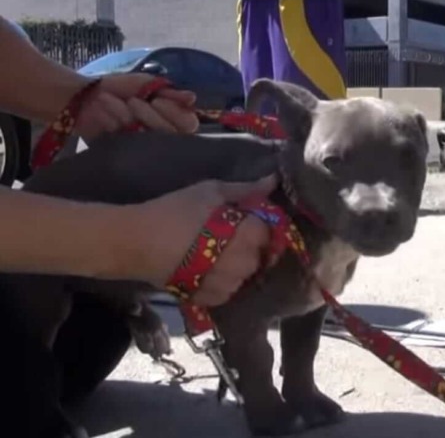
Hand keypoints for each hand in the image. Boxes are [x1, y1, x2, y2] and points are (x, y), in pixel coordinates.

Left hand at [75, 73, 199, 139]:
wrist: (84, 96)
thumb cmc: (120, 88)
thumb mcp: (147, 84)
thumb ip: (170, 92)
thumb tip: (192, 98)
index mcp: (171, 117)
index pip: (188, 124)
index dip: (175, 114)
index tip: (157, 99)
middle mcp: (161, 135)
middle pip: (169, 134)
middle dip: (149, 115)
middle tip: (132, 101)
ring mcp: (143, 146)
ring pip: (147, 138)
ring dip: (127, 116)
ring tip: (109, 101)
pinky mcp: (124, 152)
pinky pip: (126, 142)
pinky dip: (114, 123)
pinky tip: (104, 112)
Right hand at [129, 175, 278, 305]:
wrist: (136, 242)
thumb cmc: (176, 211)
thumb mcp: (212, 192)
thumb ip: (246, 189)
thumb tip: (273, 180)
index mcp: (250, 235)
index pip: (270, 233)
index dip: (258, 227)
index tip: (243, 222)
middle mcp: (246, 263)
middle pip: (259, 256)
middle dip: (249, 248)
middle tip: (227, 238)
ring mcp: (229, 285)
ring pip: (244, 276)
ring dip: (236, 267)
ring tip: (215, 255)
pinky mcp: (210, 299)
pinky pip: (226, 292)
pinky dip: (221, 283)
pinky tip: (207, 271)